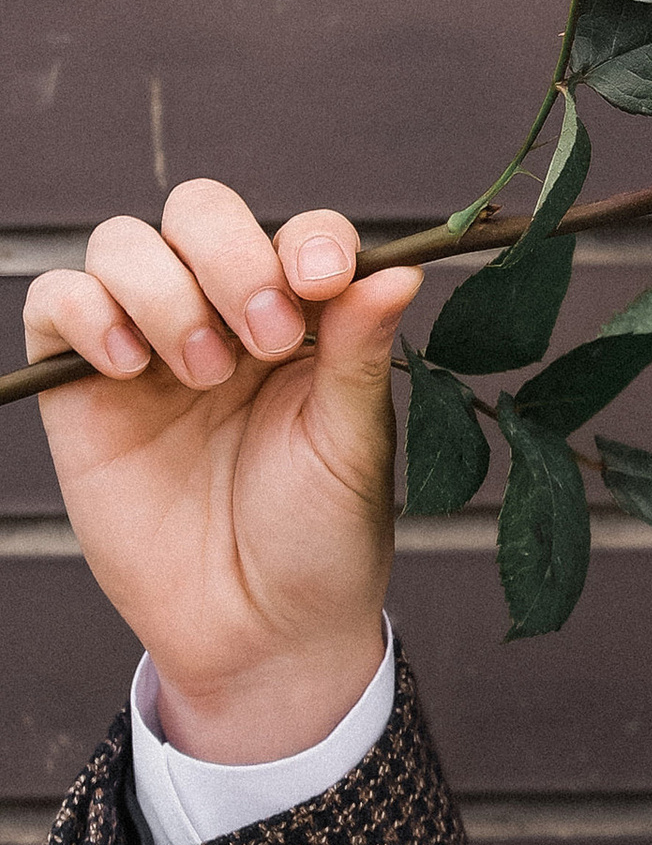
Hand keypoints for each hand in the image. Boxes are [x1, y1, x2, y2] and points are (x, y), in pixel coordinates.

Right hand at [26, 183, 420, 764]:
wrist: (259, 633)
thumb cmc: (320, 540)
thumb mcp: (353, 443)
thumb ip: (359, 348)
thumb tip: (401, 266)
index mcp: (304, 321)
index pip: (297, 232)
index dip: (306, 238)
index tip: (323, 280)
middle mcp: (223, 317)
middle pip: (199, 212)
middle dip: (230, 255)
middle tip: (263, 337)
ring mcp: (150, 346)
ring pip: (123, 244)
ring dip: (164, 290)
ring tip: (203, 373)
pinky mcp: (82, 388)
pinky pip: (56, 302)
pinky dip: (86, 312)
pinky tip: (129, 367)